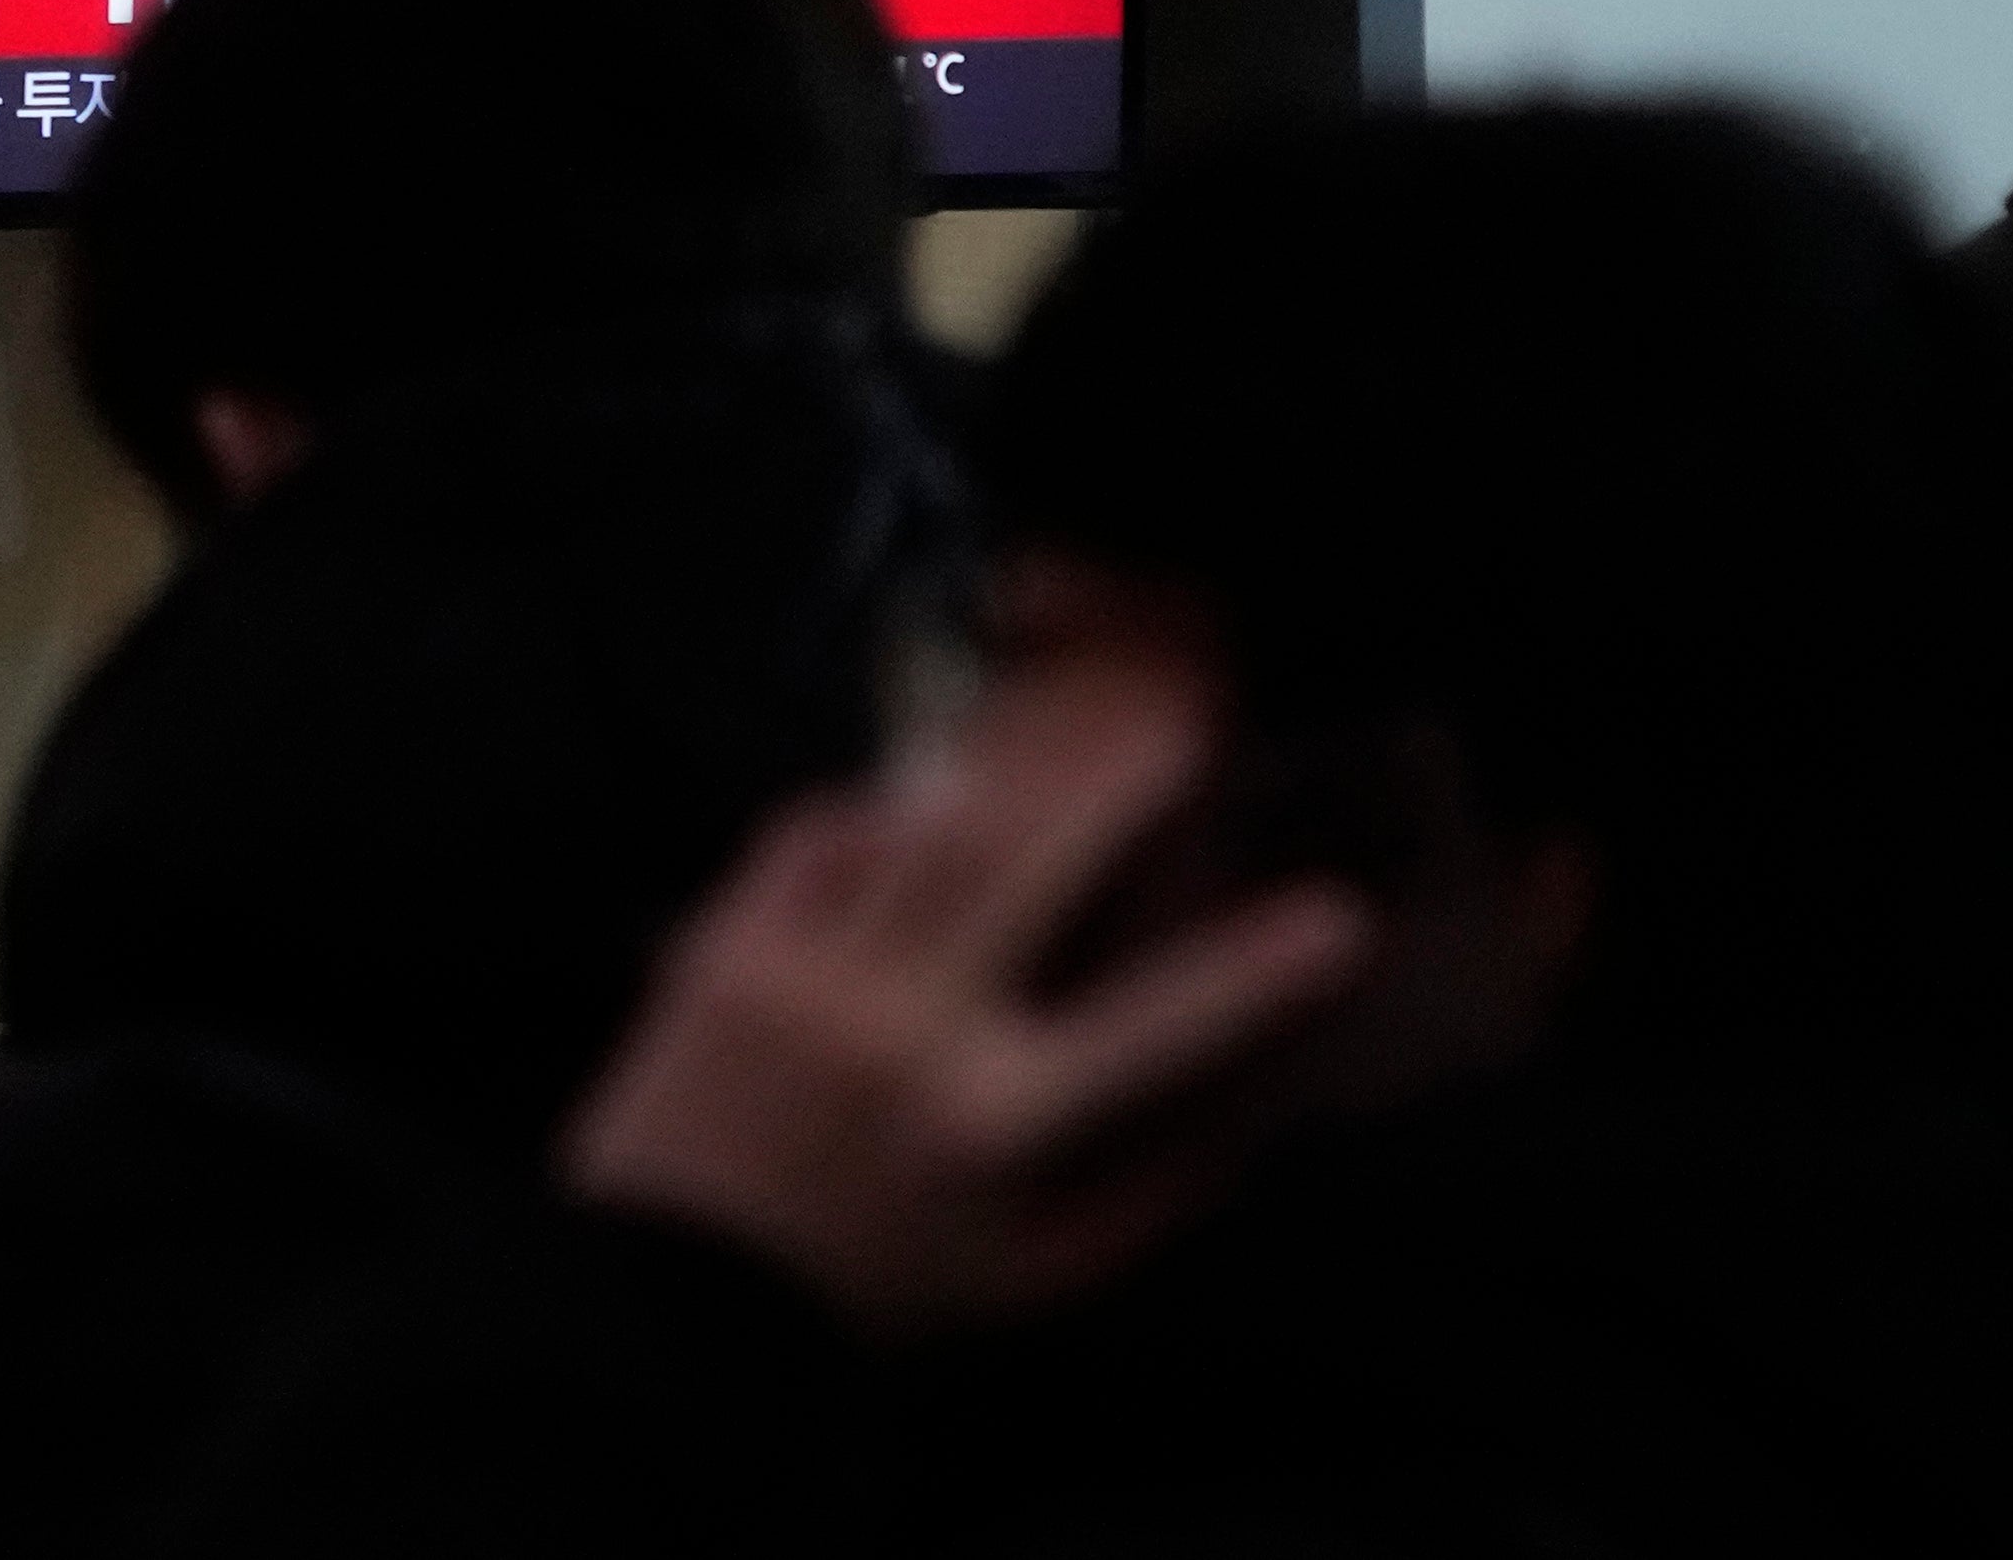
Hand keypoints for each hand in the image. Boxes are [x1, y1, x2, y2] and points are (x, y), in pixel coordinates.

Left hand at [559, 656, 1373, 1336]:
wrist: (676, 1291)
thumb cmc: (870, 1284)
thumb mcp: (1029, 1274)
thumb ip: (1144, 1195)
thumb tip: (1249, 1117)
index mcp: (993, 1122)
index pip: (1154, 1031)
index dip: (1255, 972)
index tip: (1336, 914)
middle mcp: (904, 1032)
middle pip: (1021, 864)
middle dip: (1109, 783)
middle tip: (1175, 726)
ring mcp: (806, 977)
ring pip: (919, 828)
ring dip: (1001, 762)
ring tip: (1062, 720)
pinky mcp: (723, 947)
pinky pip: (809, 834)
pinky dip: (869, 802)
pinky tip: (914, 794)